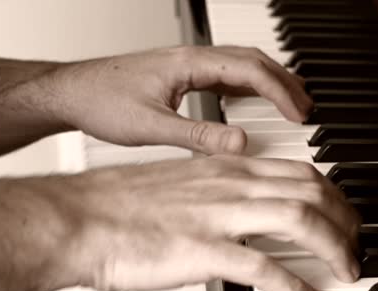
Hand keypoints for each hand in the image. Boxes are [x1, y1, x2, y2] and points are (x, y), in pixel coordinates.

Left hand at [47, 46, 311, 154]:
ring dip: (272, 83)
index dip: (280, 92)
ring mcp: (188, 66)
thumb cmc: (100, 102)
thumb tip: (239, 145)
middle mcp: (192, 59)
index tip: (300, 114)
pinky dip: (252, 89)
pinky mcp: (183, 77)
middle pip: (253, 62)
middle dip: (285, 84)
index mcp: (188, 64)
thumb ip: (197, 137)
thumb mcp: (150, 127)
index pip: (249, 69)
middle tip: (308, 110)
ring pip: (243, 66)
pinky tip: (259, 106)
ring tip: (294, 106)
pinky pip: (228, 77)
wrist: (69, 93)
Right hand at [55, 155, 359, 290]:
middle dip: (347, 221)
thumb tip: (248, 213)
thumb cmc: (117, 208)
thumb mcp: (181, 186)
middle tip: (357, 247)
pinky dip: (296, 286)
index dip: (333, 195)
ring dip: (333, 248)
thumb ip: (219, 194)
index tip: (345, 216)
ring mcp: (218, 216)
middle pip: (312, 192)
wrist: (74, 220)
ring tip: (346, 272)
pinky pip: (265, 268)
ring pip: (300, 220)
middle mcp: (229, 185)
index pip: (300, 171)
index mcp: (225, 168)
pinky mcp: (203, 250)